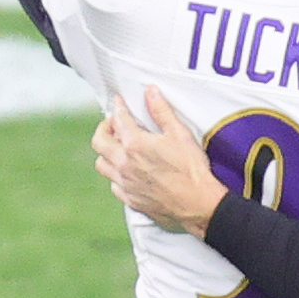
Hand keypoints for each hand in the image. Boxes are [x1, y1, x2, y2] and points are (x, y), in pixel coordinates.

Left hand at [91, 89, 225, 234]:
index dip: (118, 107)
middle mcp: (124, 163)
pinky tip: (127, 173)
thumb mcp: (180, 134)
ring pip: (102, 165)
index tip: (119, 102)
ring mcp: (126, 183)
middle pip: (99, 142)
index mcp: (135, 144)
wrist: (199, 205)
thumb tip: (151, 92)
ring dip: (106, 154)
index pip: (118, 119)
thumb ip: (162, 112)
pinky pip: (114, 186)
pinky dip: (116, 176)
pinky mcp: (131, 200)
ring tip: (118, 149)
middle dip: (104, 129)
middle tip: (113, 125)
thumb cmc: (192, 170)